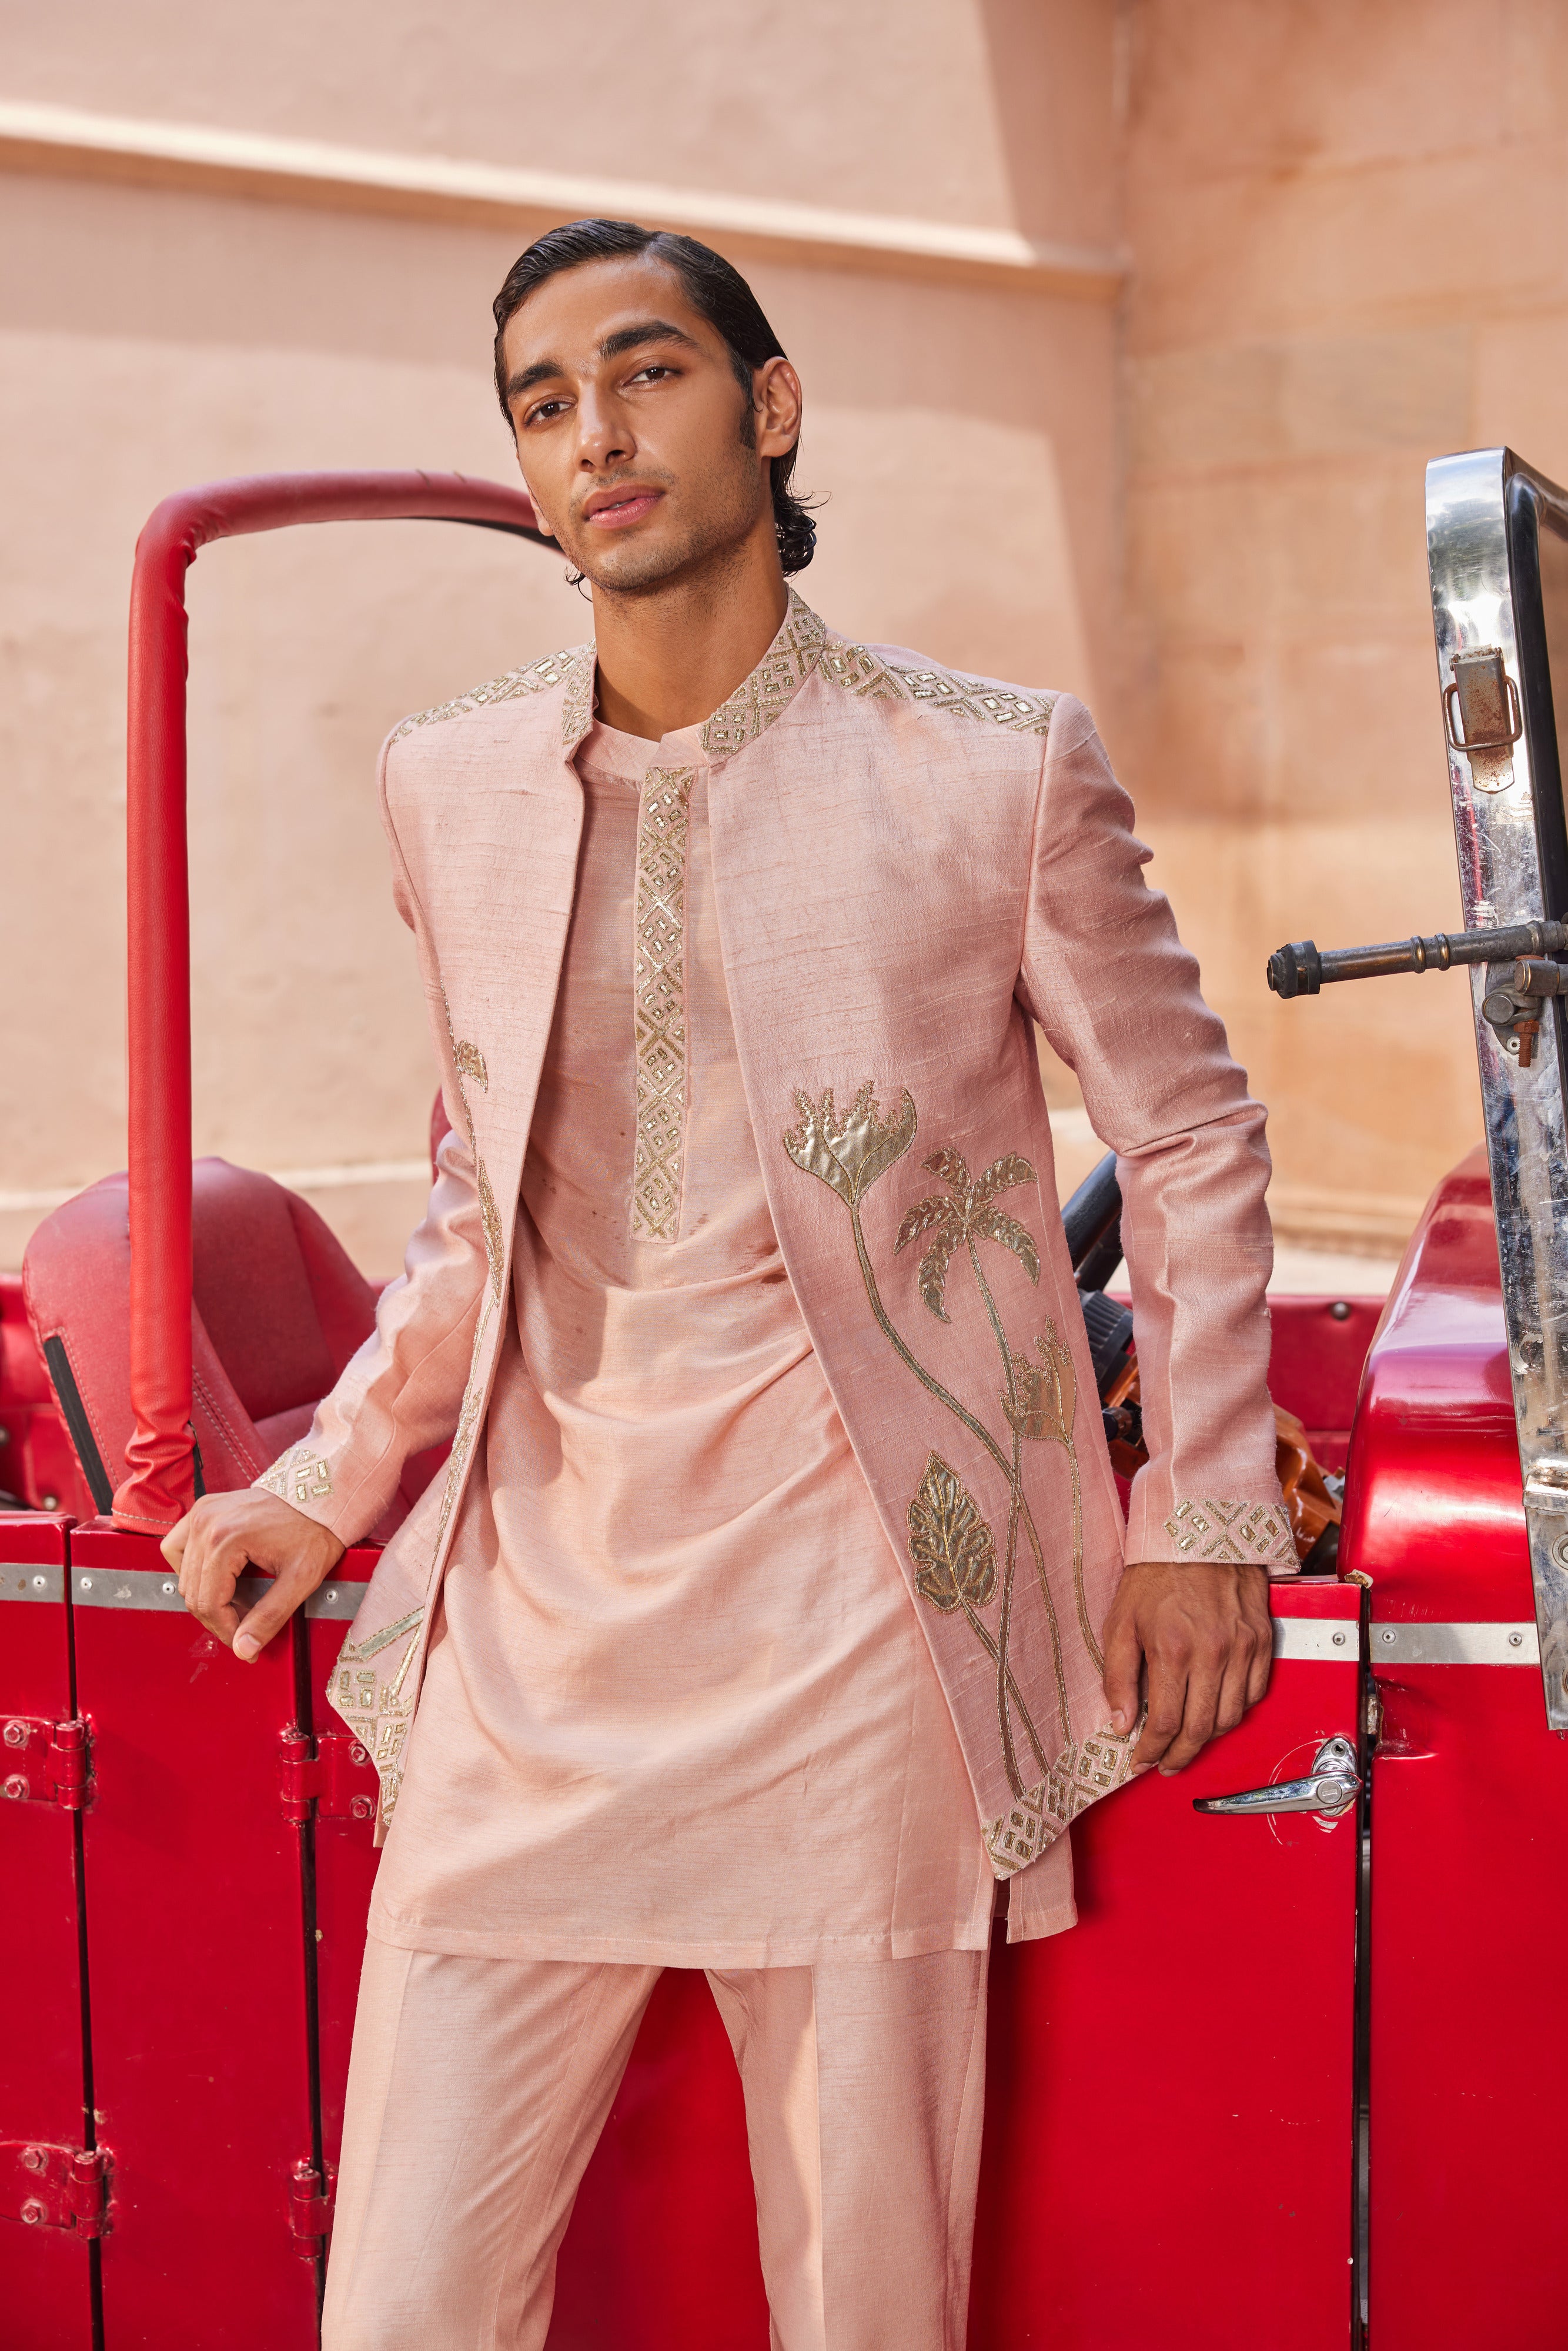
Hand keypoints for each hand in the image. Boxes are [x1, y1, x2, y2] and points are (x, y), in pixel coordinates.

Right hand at [161, 1489, 345, 1662]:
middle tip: (246, 1625)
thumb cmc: (315, 1528)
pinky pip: (178, 1548)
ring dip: (205, 1595)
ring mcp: (201, 1513)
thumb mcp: (300, 1579)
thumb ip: (270, 1617)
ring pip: (182, 1574)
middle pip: (193, 1592)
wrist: (319, 1494)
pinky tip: (217, 1577)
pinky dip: (192, 1568)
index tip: (244, 1644)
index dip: (226, 1631)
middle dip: (218, 1616)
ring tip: (236, 1601)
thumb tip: (244, 1649)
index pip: (209, 1604)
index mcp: (225, 1539)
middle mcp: (206, 1523)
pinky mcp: (203, 1509)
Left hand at [1101, 1559, 1272, 1774]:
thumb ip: (1117, 1676)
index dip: (1152, 1751)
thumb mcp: (1120, 1621)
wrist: (1200, 1530)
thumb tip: (1121, 1723)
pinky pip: (1255, 1694)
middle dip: (1180, 1756)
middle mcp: (1213, 1653)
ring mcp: (1243, 1648)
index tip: (1141, 1760)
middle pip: (1202, 1730)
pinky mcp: (1263, 1641)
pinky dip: (1237, 1711)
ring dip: (1208, 1739)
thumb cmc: (1157, 1572)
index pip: (1165, 1723)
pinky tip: (1216, 1711)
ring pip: (1231, 1718)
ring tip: (1188, 1742)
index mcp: (1172, 1649)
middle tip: (1165, 1764)